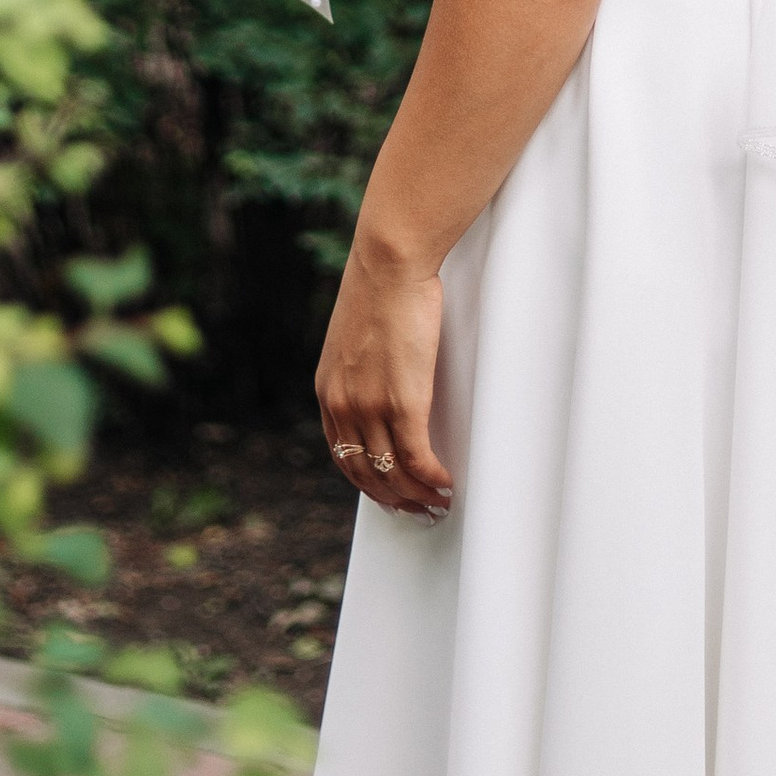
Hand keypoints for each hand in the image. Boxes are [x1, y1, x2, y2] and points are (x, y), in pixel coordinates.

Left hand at [315, 233, 451, 517]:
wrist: (388, 264)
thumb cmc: (379, 289)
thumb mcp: (354, 337)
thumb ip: (360, 368)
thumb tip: (381, 382)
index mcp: (328, 391)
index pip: (342, 455)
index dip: (366, 482)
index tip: (387, 494)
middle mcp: (343, 405)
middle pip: (365, 473)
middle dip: (393, 499)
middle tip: (417, 511)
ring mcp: (371, 407)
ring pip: (393, 472)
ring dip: (418, 496)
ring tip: (438, 503)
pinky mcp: (403, 402)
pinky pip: (417, 458)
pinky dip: (433, 478)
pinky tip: (447, 483)